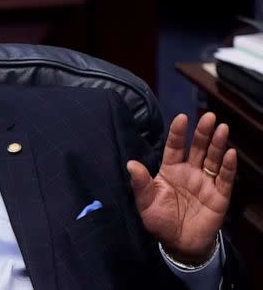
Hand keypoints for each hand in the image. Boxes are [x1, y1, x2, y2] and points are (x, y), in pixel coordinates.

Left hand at [127, 112, 236, 262]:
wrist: (178, 244)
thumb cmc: (159, 221)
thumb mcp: (145, 203)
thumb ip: (140, 184)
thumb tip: (130, 164)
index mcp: (170, 170)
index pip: (174, 147)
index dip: (178, 133)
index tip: (181, 117)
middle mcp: (189, 172)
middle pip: (197, 148)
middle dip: (202, 132)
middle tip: (208, 116)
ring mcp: (205, 182)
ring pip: (213, 158)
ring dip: (218, 143)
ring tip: (221, 128)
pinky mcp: (219, 195)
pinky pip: (224, 178)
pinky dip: (228, 166)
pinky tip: (230, 153)